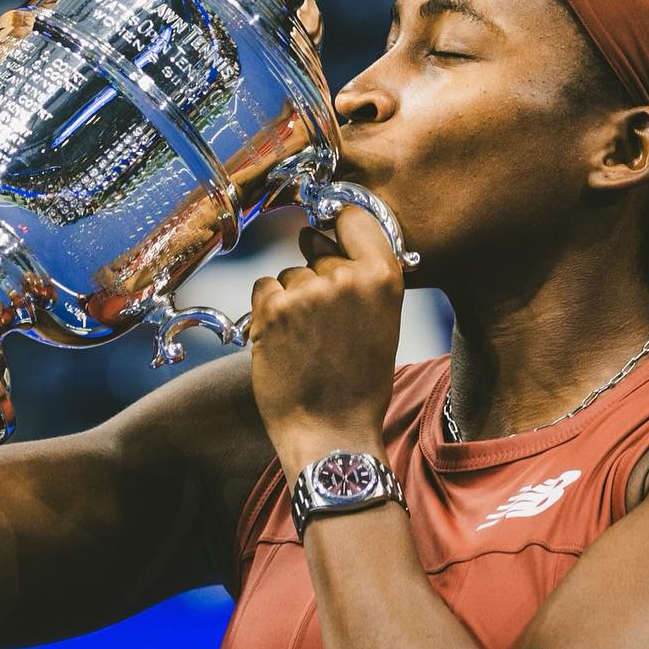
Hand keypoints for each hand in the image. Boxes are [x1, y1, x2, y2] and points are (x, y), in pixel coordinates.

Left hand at [248, 207, 403, 475]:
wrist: (332, 432)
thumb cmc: (358, 382)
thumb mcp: (382, 321)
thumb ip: (360, 276)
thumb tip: (314, 233)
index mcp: (383, 277)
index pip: (355, 217)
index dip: (340, 226)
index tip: (332, 236)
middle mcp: (346, 277)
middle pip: (318, 251)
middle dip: (317, 279)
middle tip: (325, 327)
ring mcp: (308, 291)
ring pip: (290, 274)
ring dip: (292, 299)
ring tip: (307, 342)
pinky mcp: (273, 308)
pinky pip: (264, 288)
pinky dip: (267, 311)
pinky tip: (284, 342)